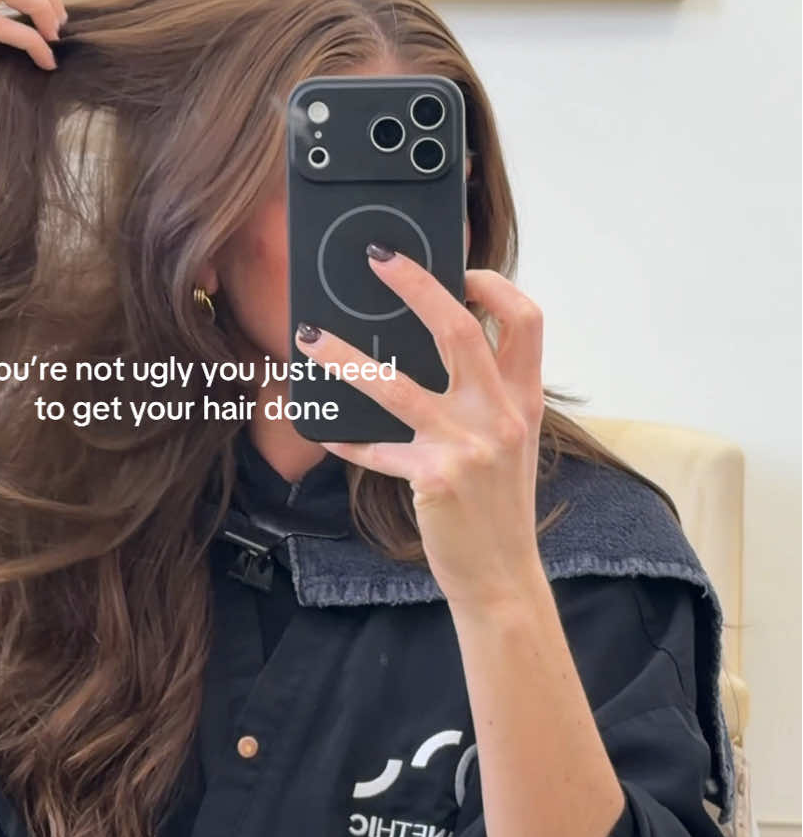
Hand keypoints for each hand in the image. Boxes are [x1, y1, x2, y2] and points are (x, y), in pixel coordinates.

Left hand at [295, 250, 546, 609]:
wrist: (501, 576)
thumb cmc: (497, 507)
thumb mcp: (508, 444)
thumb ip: (485, 399)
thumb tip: (435, 354)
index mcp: (524, 400)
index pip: (526, 320)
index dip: (495, 285)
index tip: (462, 269)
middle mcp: (501, 415)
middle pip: (460, 329)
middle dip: (416, 285)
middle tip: (379, 259)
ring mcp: (468, 446)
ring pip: (395, 384)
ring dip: (346, 356)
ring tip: (309, 337)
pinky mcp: (434, 477)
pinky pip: (375, 448)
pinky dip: (346, 437)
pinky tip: (323, 428)